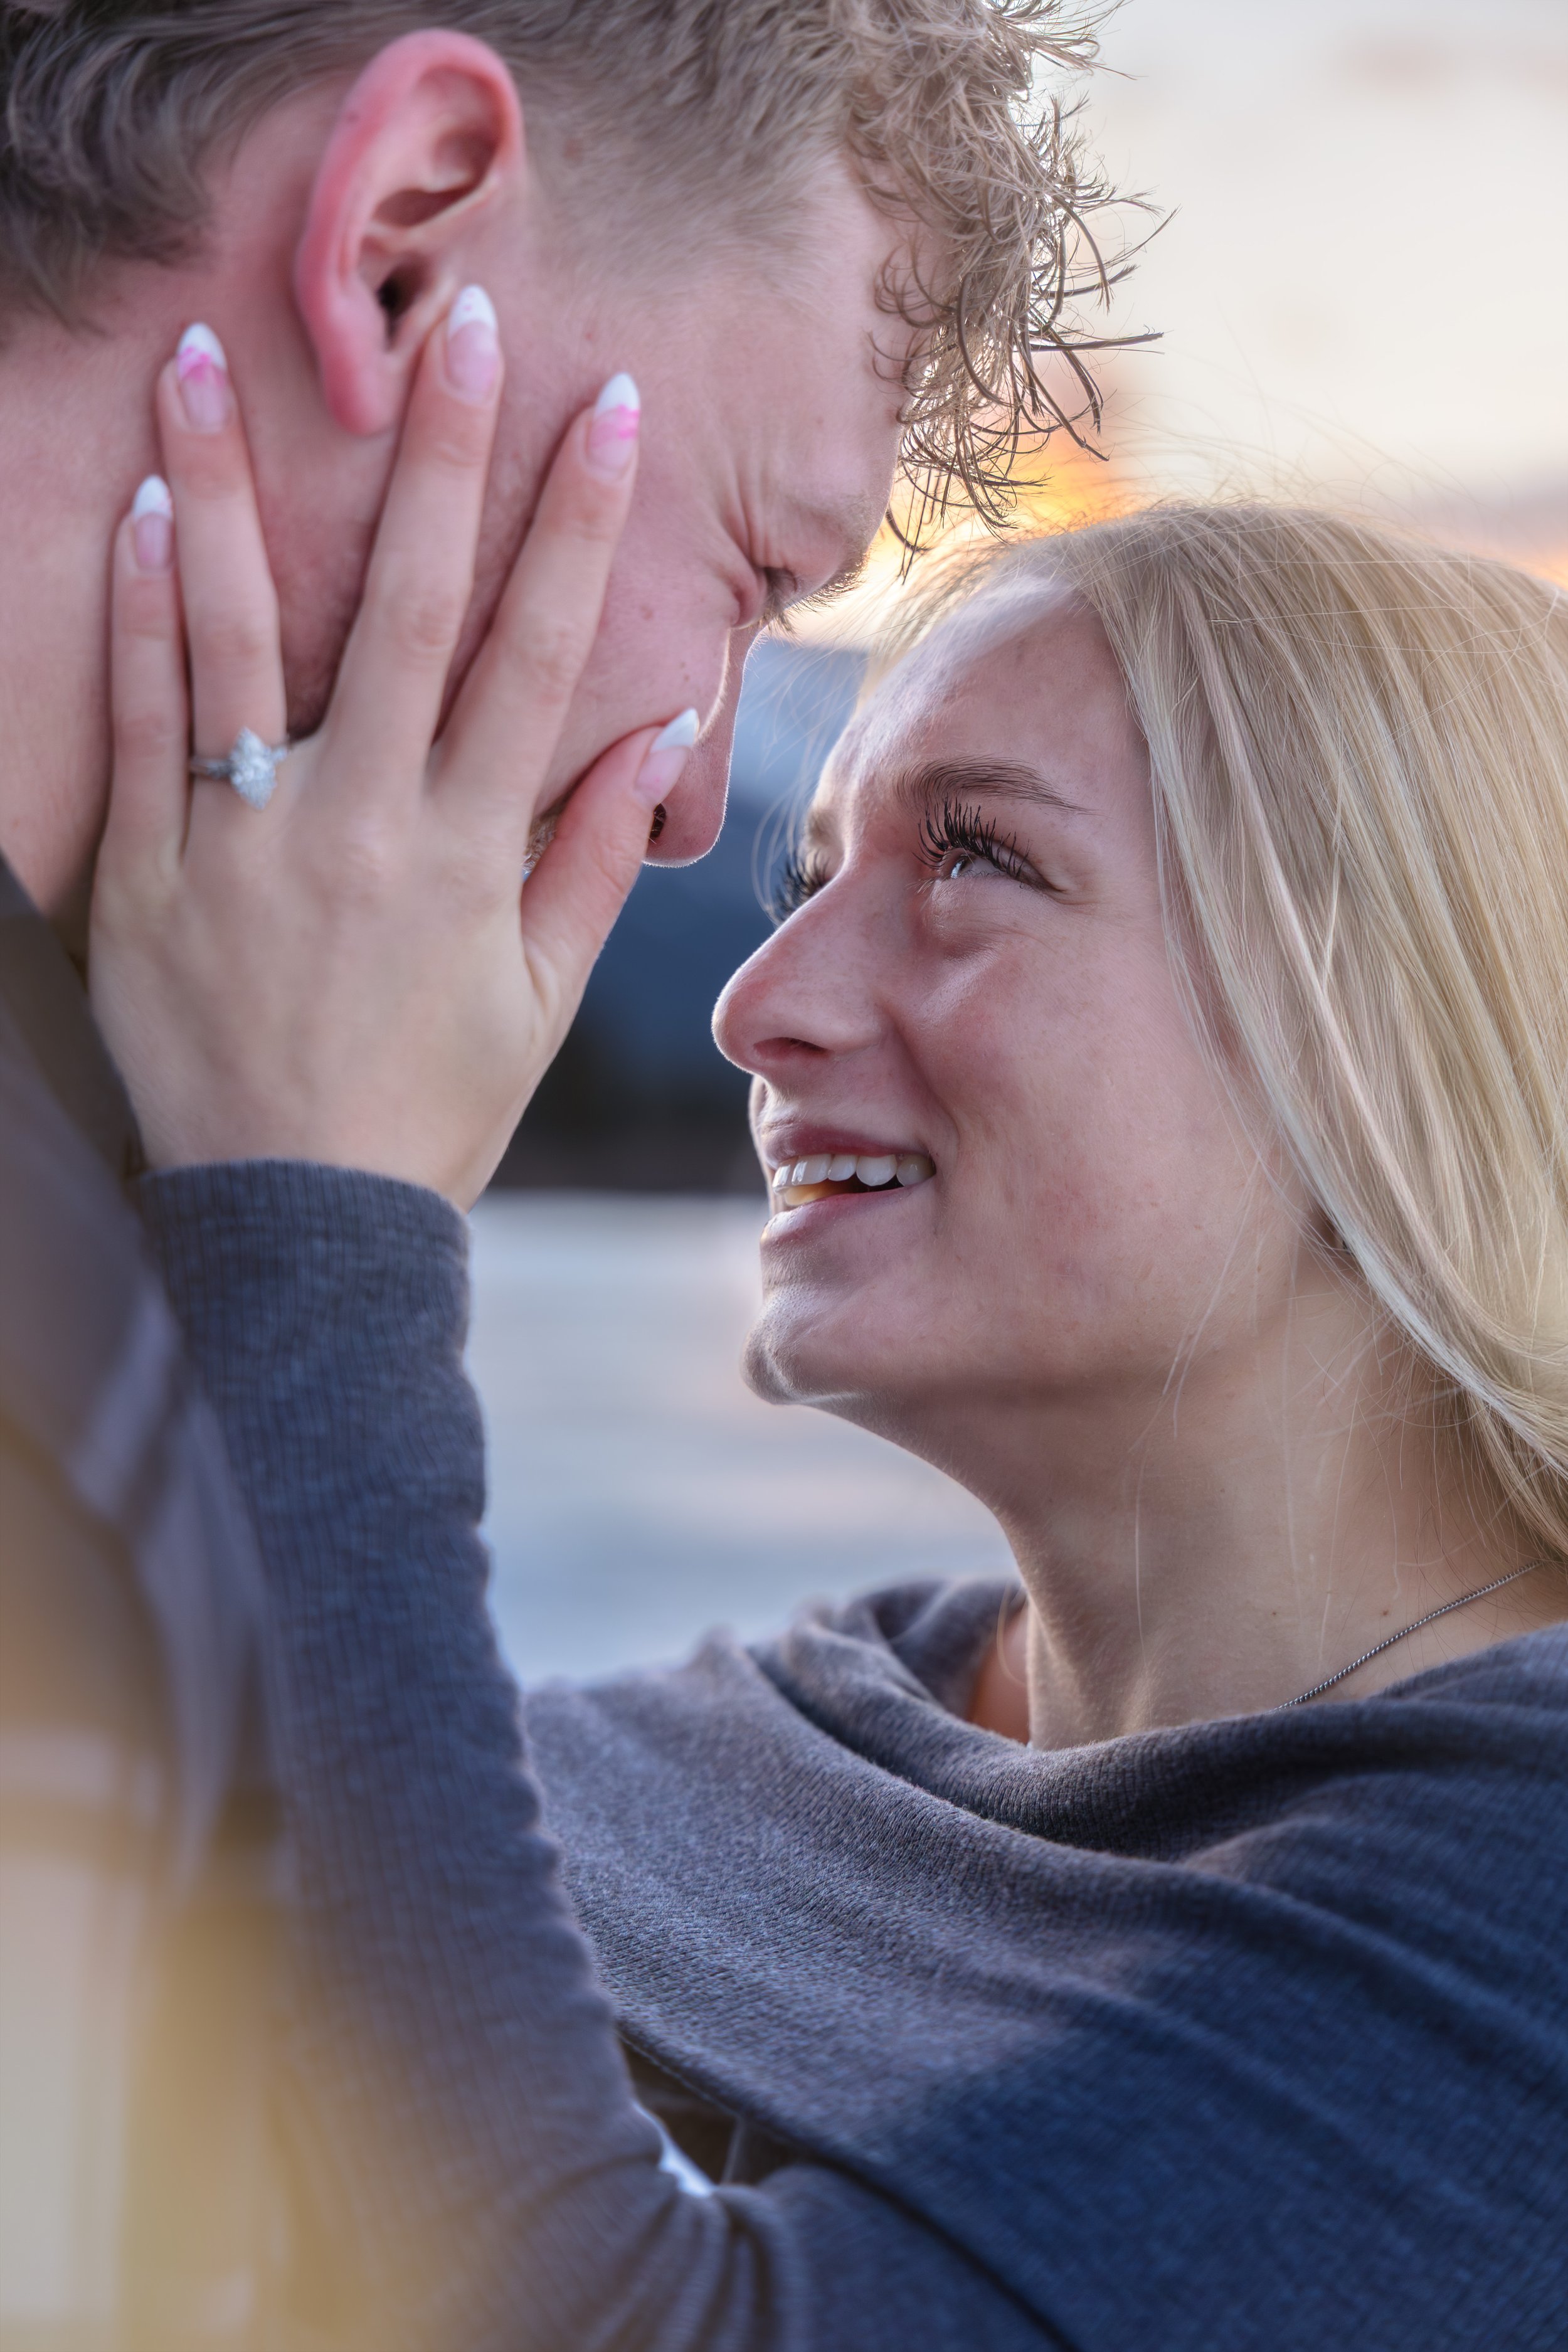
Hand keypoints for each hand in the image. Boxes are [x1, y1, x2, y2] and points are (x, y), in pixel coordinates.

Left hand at [90, 294, 694, 1209]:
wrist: (298, 1226)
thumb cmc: (432, 1108)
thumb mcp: (538, 999)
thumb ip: (592, 859)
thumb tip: (659, 734)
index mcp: (468, 856)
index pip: (537, 658)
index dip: (575, 527)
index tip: (602, 407)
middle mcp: (362, 828)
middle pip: (412, 613)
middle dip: (443, 459)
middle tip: (457, 321)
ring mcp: (247, 843)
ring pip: (244, 637)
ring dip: (232, 486)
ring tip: (207, 351)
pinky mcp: (153, 876)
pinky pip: (146, 724)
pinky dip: (146, 616)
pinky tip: (148, 516)